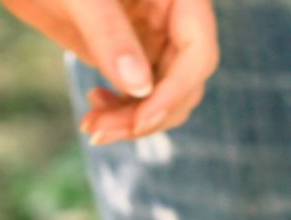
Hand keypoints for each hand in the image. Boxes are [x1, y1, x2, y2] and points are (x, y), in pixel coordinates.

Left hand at [0, 0, 217, 142]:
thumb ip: (110, 35)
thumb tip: (140, 87)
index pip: (198, 50)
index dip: (175, 91)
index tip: (141, 122)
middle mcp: (174, 17)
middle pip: (185, 81)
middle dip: (148, 114)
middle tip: (100, 131)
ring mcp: (156, 37)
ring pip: (165, 95)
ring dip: (134, 120)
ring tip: (91, 126)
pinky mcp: (134, 54)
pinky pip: (143, 95)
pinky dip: (124, 112)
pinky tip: (95, 109)